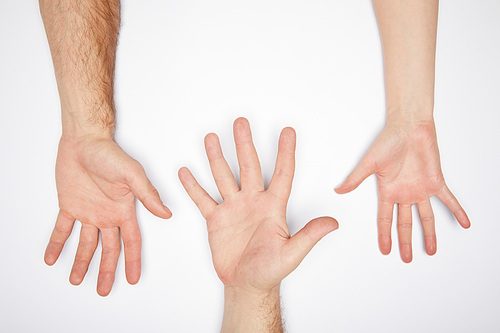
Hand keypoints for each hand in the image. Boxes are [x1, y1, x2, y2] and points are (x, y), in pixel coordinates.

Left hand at [44, 135, 171, 295]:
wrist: (83, 141)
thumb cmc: (110, 154)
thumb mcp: (132, 175)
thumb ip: (147, 195)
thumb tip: (166, 213)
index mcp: (124, 210)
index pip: (131, 242)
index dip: (132, 261)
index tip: (132, 279)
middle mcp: (108, 215)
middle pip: (108, 249)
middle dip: (106, 270)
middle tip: (103, 290)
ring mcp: (88, 212)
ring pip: (86, 244)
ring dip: (81, 262)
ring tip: (76, 280)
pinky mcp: (70, 205)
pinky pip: (62, 229)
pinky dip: (57, 243)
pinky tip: (52, 257)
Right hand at [178, 118, 337, 292]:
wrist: (246, 285)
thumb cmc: (270, 271)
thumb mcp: (292, 254)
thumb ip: (309, 236)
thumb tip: (333, 223)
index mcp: (273, 207)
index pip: (282, 174)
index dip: (286, 152)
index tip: (288, 131)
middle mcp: (253, 202)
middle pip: (249, 166)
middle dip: (244, 144)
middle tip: (241, 122)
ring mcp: (233, 209)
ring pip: (223, 177)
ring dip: (216, 157)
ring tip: (210, 138)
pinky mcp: (216, 220)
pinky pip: (203, 199)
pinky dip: (193, 186)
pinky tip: (186, 171)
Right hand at [335, 121, 469, 262]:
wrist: (409, 127)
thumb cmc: (388, 142)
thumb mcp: (368, 163)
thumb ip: (355, 179)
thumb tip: (339, 190)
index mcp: (388, 191)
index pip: (385, 219)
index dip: (385, 235)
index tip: (386, 250)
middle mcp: (404, 193)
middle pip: (405, 223)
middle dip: (406, 241)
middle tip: (406, 258)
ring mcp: (421, 189)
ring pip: (426, 217)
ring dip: (430, 234)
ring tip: (431, 250)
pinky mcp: (436, 182)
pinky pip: (449, 200)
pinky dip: (457, 211)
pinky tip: (465, 223)